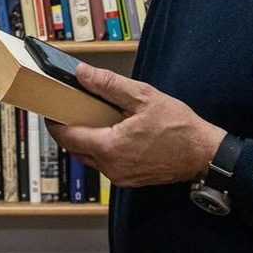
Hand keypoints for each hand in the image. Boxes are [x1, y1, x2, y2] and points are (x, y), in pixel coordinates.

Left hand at [45, 63, 225, 188]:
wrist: (204, 154)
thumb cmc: (179, 128)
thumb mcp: (143, 97)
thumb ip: (108, 85)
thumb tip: (82, 73)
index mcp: (110, 148)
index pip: (68, 137)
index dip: (55, 122)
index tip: (49, 109)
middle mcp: (111, 167)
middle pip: (75, 149)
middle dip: (68, 130)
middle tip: (67, 109)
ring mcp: (120, 177)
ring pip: (89, 157)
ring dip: (85, 139)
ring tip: (90, 117)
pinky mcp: (129, 179)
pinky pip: (105, 163)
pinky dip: (101, 147)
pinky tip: (111, 131)